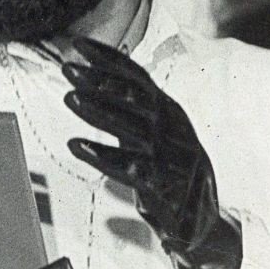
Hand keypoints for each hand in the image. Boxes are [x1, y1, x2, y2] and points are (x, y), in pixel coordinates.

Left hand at [62, 36, 241, 268]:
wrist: (201, 224)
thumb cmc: (173, 175)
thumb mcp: (158, 135)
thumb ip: (133, 112)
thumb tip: (98, 84)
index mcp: (170, 112)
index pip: (138, 77)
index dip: (108, 59)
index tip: (79, 45)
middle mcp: (172, 128)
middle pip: (135, 97)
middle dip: (99, 80)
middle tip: (68, 68)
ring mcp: (169, 155)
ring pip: (131, 126)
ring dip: (98, 111)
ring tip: (70, 98)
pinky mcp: (162, 184)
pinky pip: (127, 166)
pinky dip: (100, 154)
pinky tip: (77, 145)